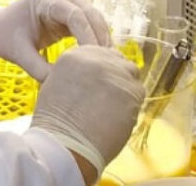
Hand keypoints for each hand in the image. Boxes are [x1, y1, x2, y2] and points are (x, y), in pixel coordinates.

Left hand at [0, 0, 110, 80]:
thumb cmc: (2, 37)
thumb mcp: (18, 53)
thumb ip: (38, 68)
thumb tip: (61, 85)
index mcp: (44, 0)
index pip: (74, 13)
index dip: (87, 34)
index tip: (95, 57)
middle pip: (89, 12)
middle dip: (100, 36)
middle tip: (110, 62)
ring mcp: (65, 5)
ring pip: (93, 17)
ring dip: (102, 37)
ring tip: (111, 62)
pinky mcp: (68, 17)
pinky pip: (88, 25)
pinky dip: (96, 39)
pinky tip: (102, 59)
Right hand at [31, 46, 144, 179]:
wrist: (66, 142)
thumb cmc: (56, 121)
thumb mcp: (56, 84)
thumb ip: (77, 72)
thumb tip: (93, 76)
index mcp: (75, 54)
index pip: (102, 53)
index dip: (105, 69)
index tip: (102, 84)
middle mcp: (97, 58)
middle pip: (119, 61)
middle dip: (117, 77)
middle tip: (110, 98)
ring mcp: (116, 73)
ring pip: (132, 76)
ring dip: (126, 90)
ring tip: (112, 110)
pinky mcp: (131, 90)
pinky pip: (139, 94)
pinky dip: (132, 106)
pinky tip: (118, 117)